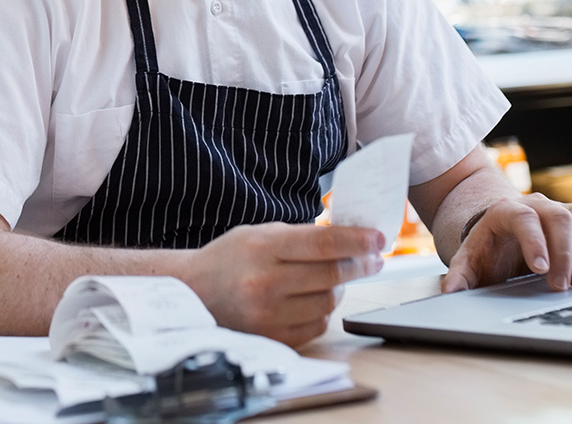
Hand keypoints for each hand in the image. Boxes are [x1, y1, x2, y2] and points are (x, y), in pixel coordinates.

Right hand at [180, 223, 384, 346]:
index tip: (379, 239)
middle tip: (372, 258)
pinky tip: (315, 298)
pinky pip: (317, 325)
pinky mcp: (272, 336)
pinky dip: (323, 310)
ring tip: (336, 278)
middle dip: (360, 265)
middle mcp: (264, 282)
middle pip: (332, 275)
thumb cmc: (230, 258)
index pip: (323, 244)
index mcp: (262, 248)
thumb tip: (350, 240)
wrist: (193, 291)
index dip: (357, 241)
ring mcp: (268, 314)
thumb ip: (301, 237)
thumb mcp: (259, 234)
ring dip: (341, 288)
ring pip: (328, 302)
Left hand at [440, 193, 571, 293]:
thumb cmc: (487, 251)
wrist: (502, 237)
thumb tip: (450, 291)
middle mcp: (536, 205)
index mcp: (505, 211)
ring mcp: (562, 210)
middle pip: (560, 217)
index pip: (524, 218)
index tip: (540, 269)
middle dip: (564, 254)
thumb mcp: (469, 262)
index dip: (535, 241)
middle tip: (560, 287)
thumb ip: (459, 276)